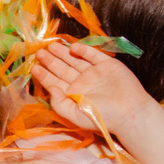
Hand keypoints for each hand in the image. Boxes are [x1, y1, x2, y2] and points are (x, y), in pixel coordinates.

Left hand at [31, 40, 158, 134]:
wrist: (129, 112)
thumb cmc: (102, 117)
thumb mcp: (74, 115)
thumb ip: (59, 103)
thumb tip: (48, 88)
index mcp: (74, 95)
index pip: (55, 82)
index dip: (44, 75)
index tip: (34, 67)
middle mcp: (82, 82)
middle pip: (62, 69)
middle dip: (50, 61)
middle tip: (39, 52)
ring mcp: (94, 73)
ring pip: (74, 60)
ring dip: (62, 53)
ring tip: (50, 47)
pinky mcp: (107, 64)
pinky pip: (92, 55)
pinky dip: (82, 50)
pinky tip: (72, 48)